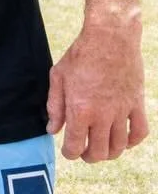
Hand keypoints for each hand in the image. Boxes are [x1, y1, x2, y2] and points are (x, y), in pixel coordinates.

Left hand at [46, 16, 147, 161]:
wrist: (110, 37)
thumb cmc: (80, 54)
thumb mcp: (58, 76)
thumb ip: (55, 106)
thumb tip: (53, 130)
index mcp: (80, 109)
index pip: (75, 146)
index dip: (69, 153)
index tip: (68, 150)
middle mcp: (102, 115)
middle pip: (99, 152)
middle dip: (89, 156)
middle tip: (84, 151)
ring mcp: (122, 111)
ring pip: (119, 147)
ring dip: (109, 153)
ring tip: (101, 147)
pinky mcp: (137, 104)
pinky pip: (140, 132)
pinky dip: (132, 142)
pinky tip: (123, 139)